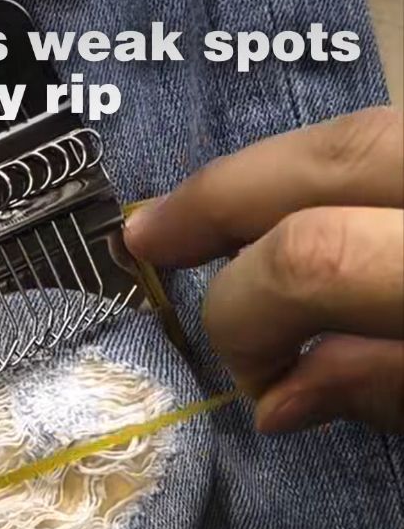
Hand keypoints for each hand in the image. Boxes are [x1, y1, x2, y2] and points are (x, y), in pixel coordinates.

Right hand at [124, 106, 403, 432]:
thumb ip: (383, 390)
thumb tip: (275, 401)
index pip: (314, 260)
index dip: (249, 317)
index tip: (252, 379)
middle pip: (328, 158)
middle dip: (221, 201)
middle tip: (149, 240)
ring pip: (353, 127)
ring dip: (265, 176)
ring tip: (203, 215)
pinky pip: (380, 135)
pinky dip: (319, 170)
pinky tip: (285, 202)